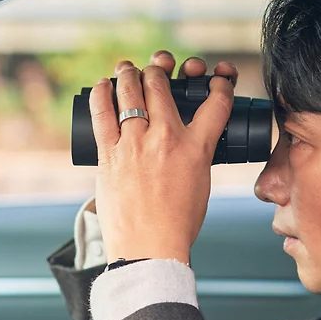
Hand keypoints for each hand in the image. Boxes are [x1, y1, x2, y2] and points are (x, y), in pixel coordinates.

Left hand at [91, 51, 236, 263]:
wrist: (149, 249)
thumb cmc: (176, 224)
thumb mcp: (201, 183)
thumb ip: (196, 156)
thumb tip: (189, 142)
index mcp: (196, 148)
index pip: (215, 102)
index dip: (218, 83)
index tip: (214, 80)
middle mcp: (165, 139)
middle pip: (161, 85)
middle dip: (159, 70)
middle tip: (157, 70)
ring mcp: (135, 144)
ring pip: (130, 91)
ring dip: (129, 73)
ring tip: (128, 70)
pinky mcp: (109, 154)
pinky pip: (102, 113)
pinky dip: (102, 94)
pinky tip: (103, 86)